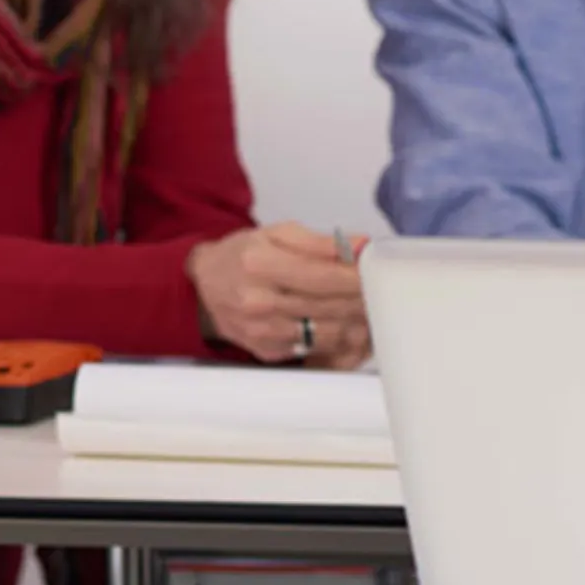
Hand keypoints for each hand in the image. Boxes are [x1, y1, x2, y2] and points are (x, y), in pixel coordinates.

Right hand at [187, 223, 372, 368]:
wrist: (203, 285)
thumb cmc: (242, 256)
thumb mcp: (276, 234)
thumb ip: (321, 242)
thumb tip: (361, 247)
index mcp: (259, 264)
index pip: (323, 275)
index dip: (358, 276)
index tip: (378, 272)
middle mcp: (258, 301)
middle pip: (330, 305)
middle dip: (363, 297)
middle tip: (381, 289)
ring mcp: (262, 331)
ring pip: (330, 331)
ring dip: (356, 320)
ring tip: (368, 306)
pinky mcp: (268, 351)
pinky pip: (318, 348)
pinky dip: (339, 336)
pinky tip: (347, 322)